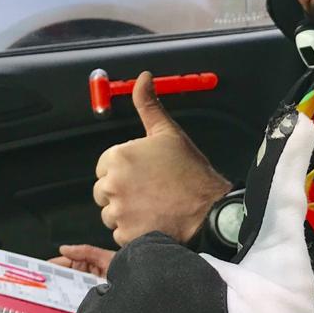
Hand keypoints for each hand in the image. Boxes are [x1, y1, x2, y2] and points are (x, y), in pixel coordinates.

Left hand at [92, 71, 231, 245]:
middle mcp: (113, 184)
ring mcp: (118, 212)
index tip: (144, 174)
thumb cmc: (192, 173)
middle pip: (104, 190)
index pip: (105, 165)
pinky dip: (133, 230)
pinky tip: (153, 220)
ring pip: (110, 212)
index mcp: (119, 157)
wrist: (209, 210)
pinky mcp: (125, 234)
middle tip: (150, 191)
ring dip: (126, 211)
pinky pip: (119, 232)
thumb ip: (149, 105)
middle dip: (122, 191)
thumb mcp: (169, 133)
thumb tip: (143, 78)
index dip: (125, 169)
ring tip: (152, 206)